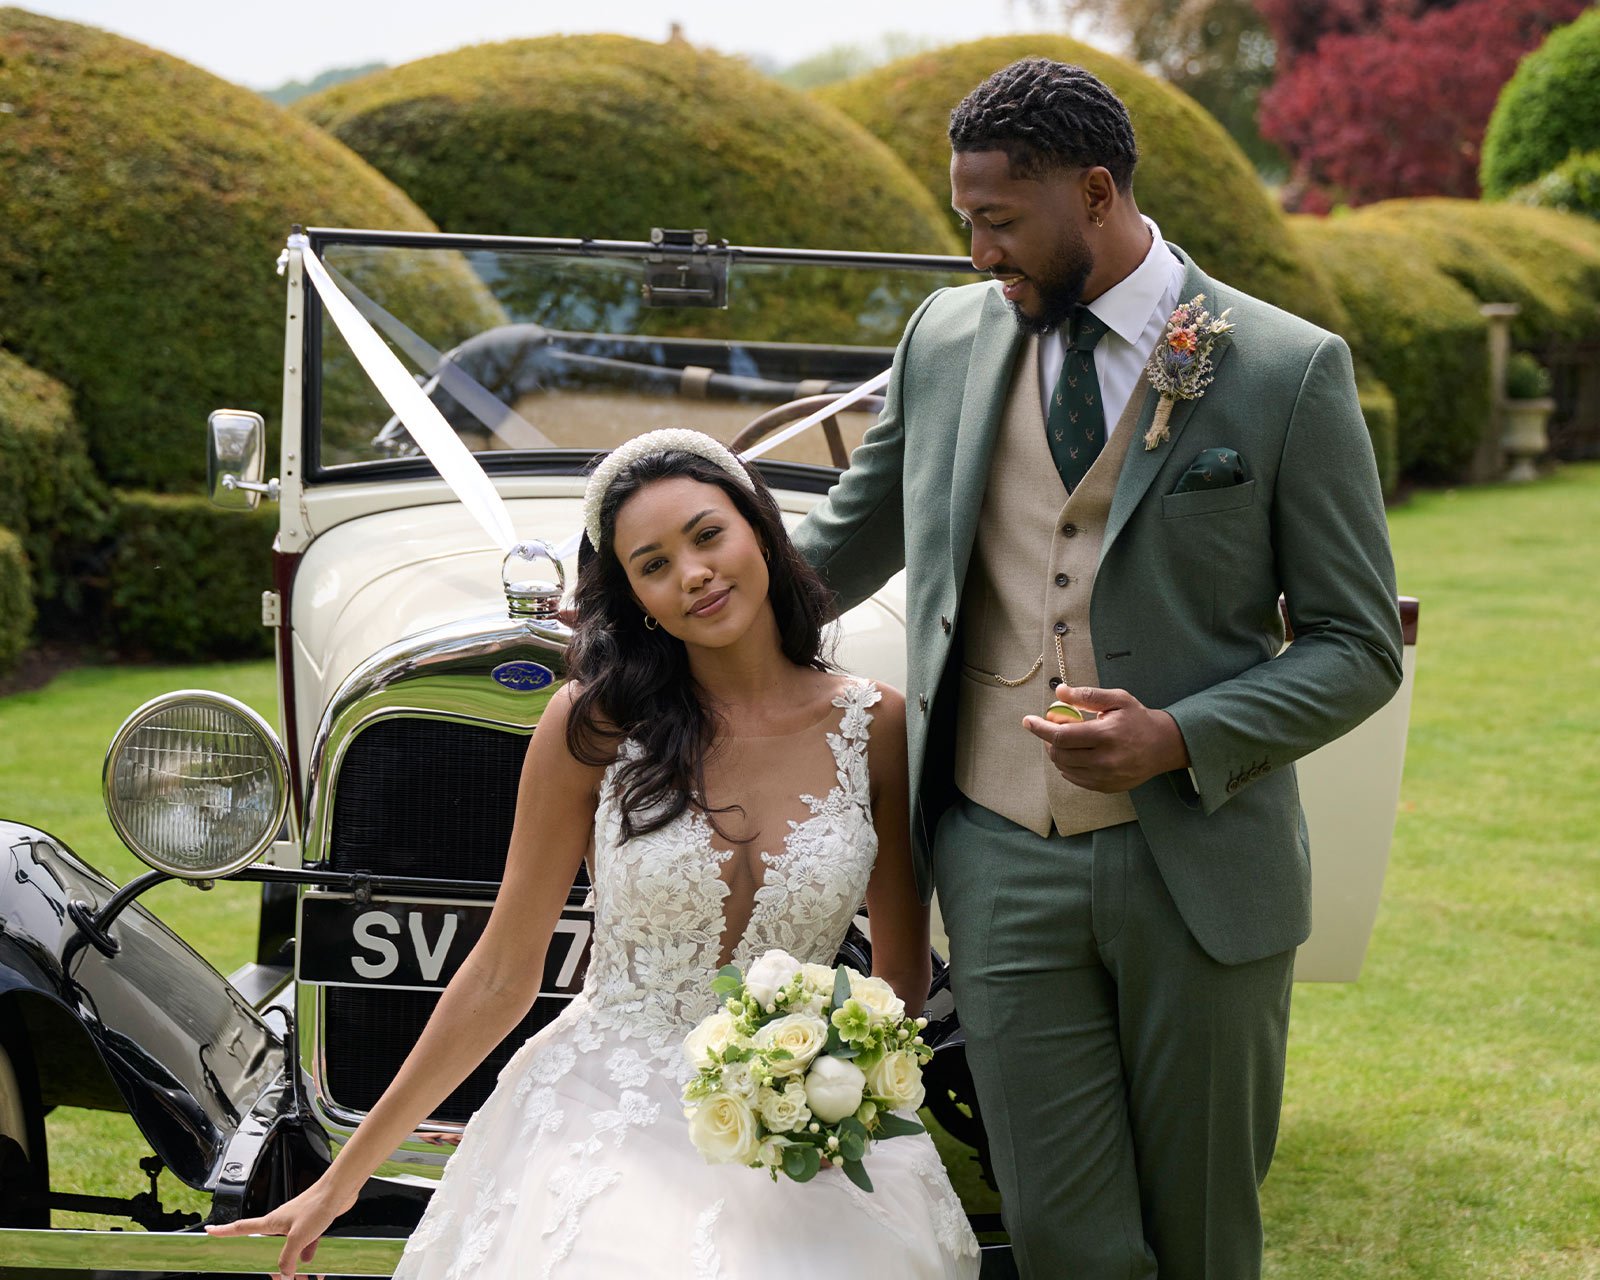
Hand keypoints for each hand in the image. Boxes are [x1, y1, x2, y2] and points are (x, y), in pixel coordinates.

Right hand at [204, 1179, 356, 1279]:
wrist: (340, 1190)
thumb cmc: (317, 1205)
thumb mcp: (298, 1237)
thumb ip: (288, 1257)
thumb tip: (283, 1274)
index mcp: (272, 1222)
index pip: (242, 1227)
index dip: (224, 1230)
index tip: (209, 1229)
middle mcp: (282, 1220)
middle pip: (266, 1240)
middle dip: (265, 1256)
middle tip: (263, 1267)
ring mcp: (297, 1221)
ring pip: (289, 1245)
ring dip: (291, 1259)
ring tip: (296, 1273)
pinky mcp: (312, 1222)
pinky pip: (306, 1242)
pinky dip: (308, 1252)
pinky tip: (313, 1261)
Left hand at [1022, 684, 1189, 792]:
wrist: (1163, 746)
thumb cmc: (1138, 719)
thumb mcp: (1117, 699)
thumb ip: (1087, 696)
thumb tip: (1059, 691)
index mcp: (1106, 735)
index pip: (1062, 736)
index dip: (1041, 728)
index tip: (1028, 721)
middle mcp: (1105, 759)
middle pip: (1059, 755)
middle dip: (1049, 741)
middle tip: (1053, 729)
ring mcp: (1105, 777)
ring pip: (1064, 768)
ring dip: (1057, 754)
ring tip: (1066, 741)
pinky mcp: (1106, 787)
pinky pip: (1075, 779)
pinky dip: (1068, 766)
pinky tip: (1076, 755)